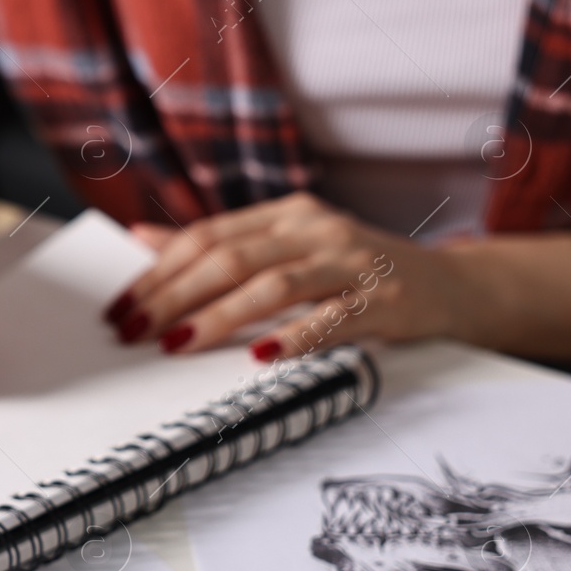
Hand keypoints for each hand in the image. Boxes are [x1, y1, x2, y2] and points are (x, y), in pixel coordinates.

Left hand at [102, 192, 475, 360]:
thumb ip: (221, 244)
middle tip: (134, 329)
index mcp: (285, 214)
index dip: (158, 271)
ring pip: (273, 285)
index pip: (207, 236)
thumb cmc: (354, 271)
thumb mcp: (286, 246)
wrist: (449, 286)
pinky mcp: (383, 301)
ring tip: (178, 344)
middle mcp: (315, 230)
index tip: (121, 305)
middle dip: (173, 296)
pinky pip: (333, 318)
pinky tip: (262, 356)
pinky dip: (295, 337)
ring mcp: (351, 263)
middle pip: (230, 258)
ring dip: (219, 317)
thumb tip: (141, 240)